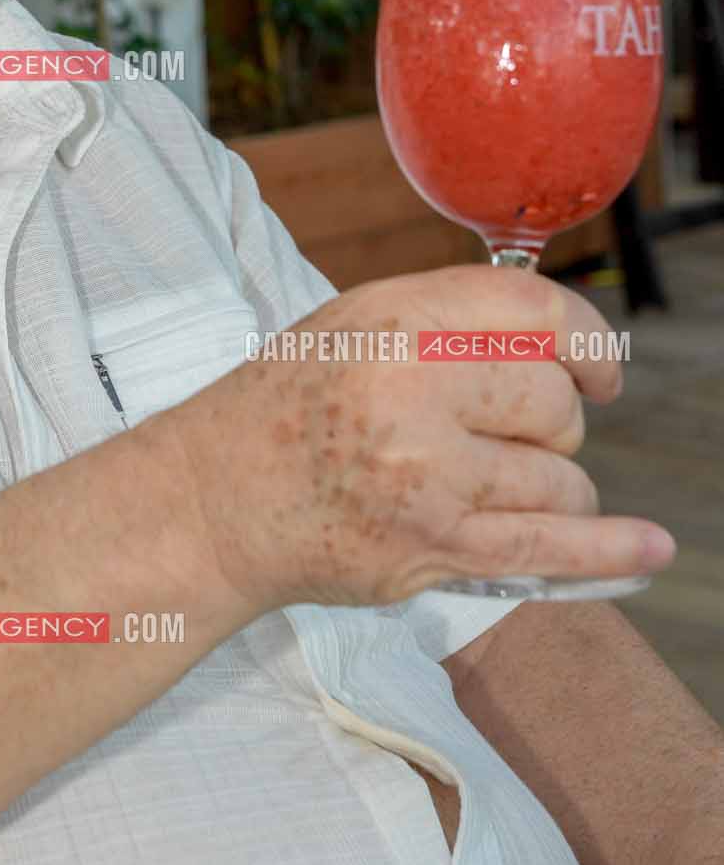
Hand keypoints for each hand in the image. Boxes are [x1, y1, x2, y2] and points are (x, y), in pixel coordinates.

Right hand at [169, 265, 674, 613]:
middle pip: (556, 403)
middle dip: (552, 421)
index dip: (589, 341)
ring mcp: (427, 479)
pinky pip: (553, 548)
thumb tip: (573, 343)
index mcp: (397, 322)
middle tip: (504, 433)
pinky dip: (612, 548)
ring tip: (485, 482)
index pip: (538, 314)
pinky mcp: (433, 550)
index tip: (600, 367)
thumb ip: (457, 320)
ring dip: (547, 483)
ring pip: (561, 479)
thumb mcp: (359, 322)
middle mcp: (414, 393)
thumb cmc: (293, 401)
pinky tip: (651, 546)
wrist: (215, 499)